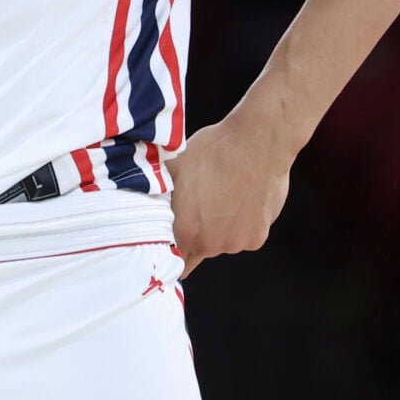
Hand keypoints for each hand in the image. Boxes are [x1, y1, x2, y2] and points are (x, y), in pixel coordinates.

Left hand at [168, 114, 291, 263]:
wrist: (257, 144)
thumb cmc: (213, 151)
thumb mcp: (172, 169)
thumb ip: (157, 194)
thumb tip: (142, 198)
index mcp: (183, 231)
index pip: (169, 255)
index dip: (168, 246)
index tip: (170, 235)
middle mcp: (209, 245)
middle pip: (195, 251)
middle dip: (194, 236)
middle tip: (199, 207)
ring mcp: (235, 243)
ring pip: (221, 243)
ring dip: (219, 229)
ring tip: (222, 197)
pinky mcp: (257, 238)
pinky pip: (243, 237)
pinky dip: (242, 224)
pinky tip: (241, 199)